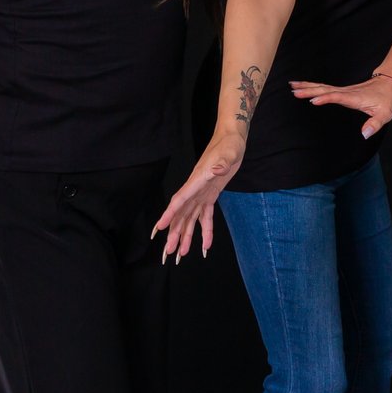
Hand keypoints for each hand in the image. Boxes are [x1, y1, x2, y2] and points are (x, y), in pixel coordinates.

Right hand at [153, 129, 244, 263]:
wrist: (231, 138)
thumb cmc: (229, 144)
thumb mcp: (229, 152)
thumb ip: (222, 162)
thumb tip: (216, 169)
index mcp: (196, 181)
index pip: (179, 200)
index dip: (169, 214)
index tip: (160, 227)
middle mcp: (195, 189)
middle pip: (181, 214)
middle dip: (174, 233)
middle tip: (168, 251)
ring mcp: (201, 193)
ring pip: (190, 219)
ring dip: (186, 236)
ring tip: (182, 253)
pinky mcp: (210, 195)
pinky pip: (206, 216)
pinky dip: (206, 231)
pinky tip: (206, 244)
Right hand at [288, 72, 391, 138]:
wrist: (390, 84)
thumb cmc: (387, 100)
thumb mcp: (385, 114)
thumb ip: (375, 124)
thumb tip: (364, 134)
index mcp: (355, 98)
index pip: (337, 97)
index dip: (326, 98)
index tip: (313, 100)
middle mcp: (346, 92)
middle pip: (325, 89)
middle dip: (309, 90)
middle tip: (294, 90)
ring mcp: (344, 90)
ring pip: (322, 87)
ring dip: (307, 86)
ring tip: (292, 85)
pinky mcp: (342, 91)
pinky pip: (325, 88)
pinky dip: (313, 86)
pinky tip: (305, 87)